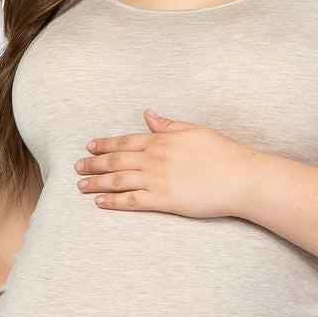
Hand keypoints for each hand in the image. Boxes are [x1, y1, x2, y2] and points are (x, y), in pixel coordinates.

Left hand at [74, 108, 258, 219]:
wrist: (240, 177)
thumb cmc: (222, 154)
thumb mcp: (194, 131)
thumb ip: (168, 125)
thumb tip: (148, 114)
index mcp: (162, 140)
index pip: (125, 141)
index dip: (104, 144)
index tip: (89, 147)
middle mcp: (155, 158)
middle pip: (116, 160)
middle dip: (94, 164)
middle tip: (77, 167)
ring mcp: (157, 179)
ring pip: (118, 180)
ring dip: (97, 183)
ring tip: (81, 185)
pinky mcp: (163, 200)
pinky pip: (132, 201)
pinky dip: (113, 201)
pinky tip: (100, 202)